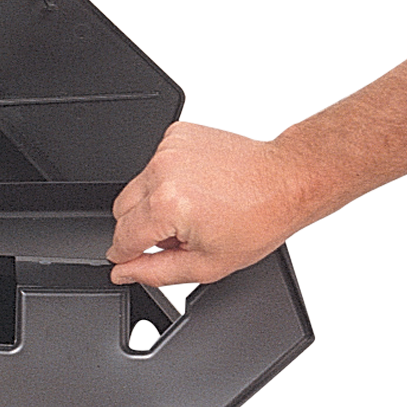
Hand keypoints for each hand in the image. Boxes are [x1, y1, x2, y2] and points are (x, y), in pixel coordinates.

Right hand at [107, 121, 297, 285]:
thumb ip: (156, 272)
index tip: (128, 260)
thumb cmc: (258, 219)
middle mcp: (163, 172)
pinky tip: (195, 188)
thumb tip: (123, 272)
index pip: (122, 237)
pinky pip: (154, 165)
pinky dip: (167, 179)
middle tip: (176, 236)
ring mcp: (168, 149)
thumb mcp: (207, 264)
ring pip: (137, 186)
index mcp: (167, 205)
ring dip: (154, 203)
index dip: (124, 255)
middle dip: (140, 228)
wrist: (285, 181)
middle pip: (122, 209)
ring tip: (191, 210)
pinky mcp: (176, 135)